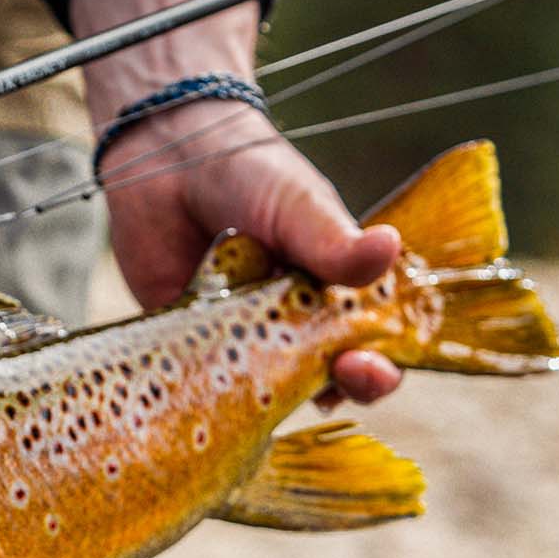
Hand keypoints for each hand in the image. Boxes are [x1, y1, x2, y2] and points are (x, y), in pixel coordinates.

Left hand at [70, 0, 402, 407]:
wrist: (169, 159)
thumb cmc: (250, 175)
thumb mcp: (298, 204)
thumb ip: (334, 239)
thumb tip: (389, 249)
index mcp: (336, 294)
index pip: (372, 345)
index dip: (377, 367)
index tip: (368, 365)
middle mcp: (295, 324)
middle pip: (325, 379)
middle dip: (338, 389)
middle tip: (338, 381)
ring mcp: (243, 338)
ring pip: (265, 390)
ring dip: (269, 398)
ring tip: (268, 389)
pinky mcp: (190, 345)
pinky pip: (203, 384)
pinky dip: (207, 396)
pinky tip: (208, 395)